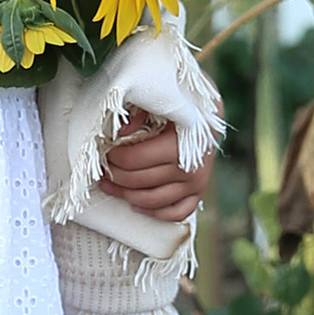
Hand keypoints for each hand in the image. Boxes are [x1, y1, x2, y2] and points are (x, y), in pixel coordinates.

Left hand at [99, 110, 214, 222]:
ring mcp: (195, 184)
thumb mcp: (161, 101)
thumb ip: (139, 113)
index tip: (105, 150)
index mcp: (179, 146)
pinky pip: (175, 213)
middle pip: (138, 182)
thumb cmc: (182, 106)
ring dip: (125, 195)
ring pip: (152, 201)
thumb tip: (119, 133)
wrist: (210, 116)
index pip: (134, 160)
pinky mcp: (199, 193)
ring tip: (110, 185)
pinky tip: (136, 204)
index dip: (113, 157)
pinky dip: (154, 212)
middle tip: (103, 167)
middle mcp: (189, 170)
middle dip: (114, 175)